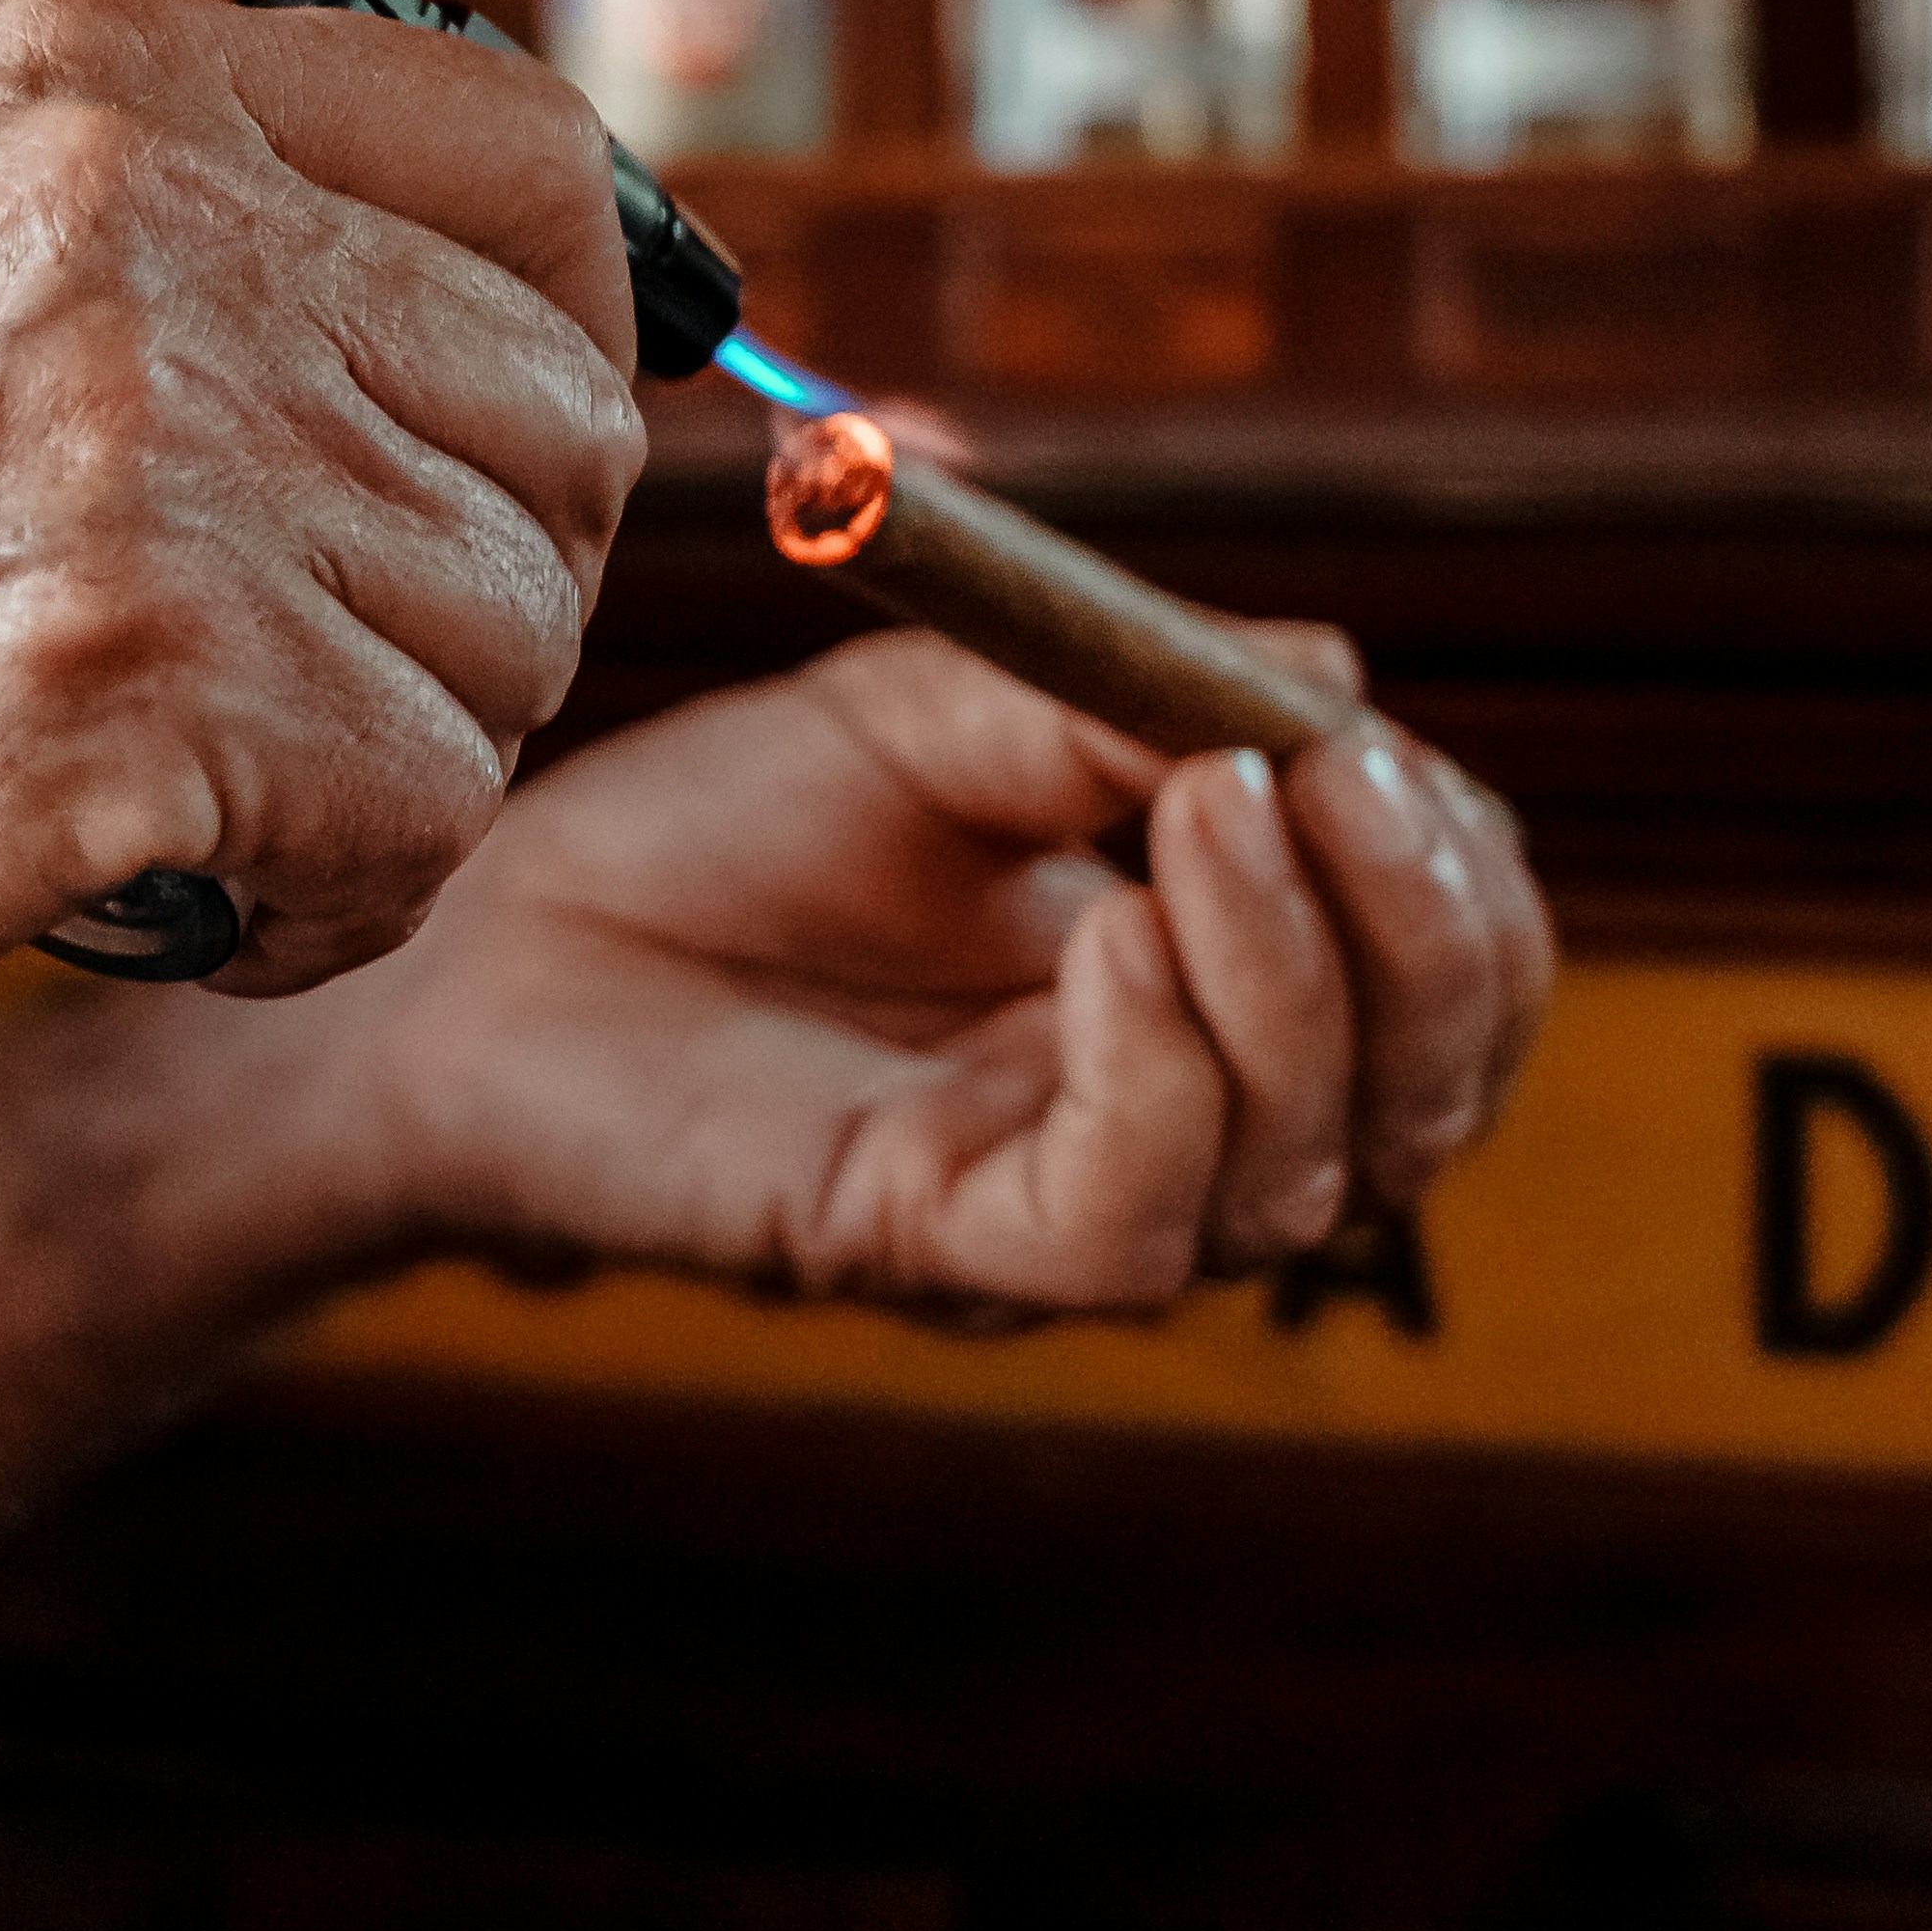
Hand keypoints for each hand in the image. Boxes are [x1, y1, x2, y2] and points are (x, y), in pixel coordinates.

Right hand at [0, 0, 645, 1065]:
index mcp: (116, 100)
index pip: (540, 169)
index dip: (556, 337)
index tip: (459, 452)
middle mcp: (156, 251)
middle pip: (560, 441)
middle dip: (468, 584)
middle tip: (296, 664)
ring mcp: (158, 477)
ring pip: (508, 649)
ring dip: (392, 757)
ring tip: (206, 771)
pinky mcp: (152, 703)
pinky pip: (421, 825)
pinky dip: (332, 899)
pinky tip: (189, 881)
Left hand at [284, 625, 1554, 1321]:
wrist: (474, 940)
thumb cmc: (701, 838)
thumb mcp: (932, 720)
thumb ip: (1118, 700)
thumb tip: (1334, 676)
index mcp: (1204, 988)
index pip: (1438, 989)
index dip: (1457, 884)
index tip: (1379, 750)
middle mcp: (1170, 1122)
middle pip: (1423, 1104)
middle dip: (1432, 947)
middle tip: (1344, 783)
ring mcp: (1062, 1204)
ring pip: (1304, 1175)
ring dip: (1292, 979)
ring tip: (1205, 810)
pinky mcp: (942, 1254)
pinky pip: (1132, 1224)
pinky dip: (1161, 1074)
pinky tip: (1103, 940)